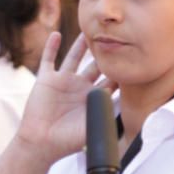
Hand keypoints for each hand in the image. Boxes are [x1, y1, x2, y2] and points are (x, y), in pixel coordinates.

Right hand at [15, 32, 116, 165]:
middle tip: (114, 36)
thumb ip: (108, 115)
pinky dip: (51, 46)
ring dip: (81, 45)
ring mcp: (62, 81)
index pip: (110, 80)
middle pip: (95, 65)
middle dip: (104, 52)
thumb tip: (125, 104)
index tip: (131, 56)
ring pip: (74, 57)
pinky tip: (56, 34)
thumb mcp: (94, 128)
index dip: (120, 70)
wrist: (42, 143)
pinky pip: (48, 59)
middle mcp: (80, 87)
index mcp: (93, 98)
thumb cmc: (68, 141)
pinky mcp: (46, 79)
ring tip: (88, 31)